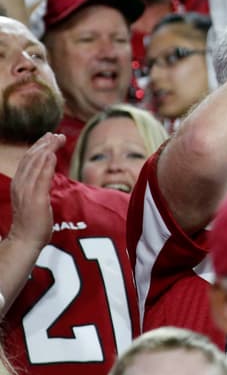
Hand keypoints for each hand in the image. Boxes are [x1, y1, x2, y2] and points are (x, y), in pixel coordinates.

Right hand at [7, 133, 59, 249]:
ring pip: (36, 164)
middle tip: (57, 134)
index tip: (50, 136)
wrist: (25, 240)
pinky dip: (46, 164)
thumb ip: (38, 184)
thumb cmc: (32, 221)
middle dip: (44, 144)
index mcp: (19, 184)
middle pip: (31, 158)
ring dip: (47, 149)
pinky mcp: (35, 198)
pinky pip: (41, 177)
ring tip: (58, 138)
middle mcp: (20, 184)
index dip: (38, 146)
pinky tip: (52, 154)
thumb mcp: (33, 198)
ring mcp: (27, 191)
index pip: (28, 160)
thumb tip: (48, 172)